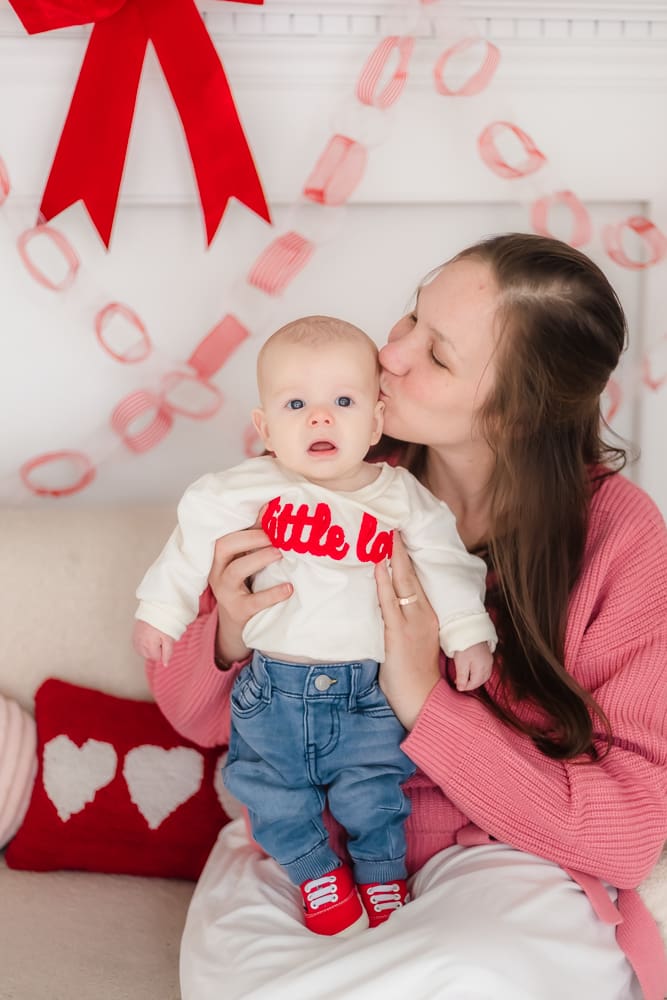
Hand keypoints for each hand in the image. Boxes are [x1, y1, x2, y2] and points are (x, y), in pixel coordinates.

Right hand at [133, 620, 173, 666]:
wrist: (155, 609)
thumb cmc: (163, 623)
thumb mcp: (169, 638)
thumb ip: (168, 652)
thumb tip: (165, 664)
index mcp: (149, 645)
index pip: (156, 658)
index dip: (162, 651)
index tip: (164, 641)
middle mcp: (140, 644)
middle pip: (149, 656)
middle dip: (155, 650)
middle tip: (159, 638)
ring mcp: (135, 640)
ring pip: (143, 652)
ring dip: (149, 647)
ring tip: (153, 636)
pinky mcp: (133, 636)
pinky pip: (138, 646)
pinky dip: (143, 644)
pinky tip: (148, 636)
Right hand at [208, 523, 292, 664]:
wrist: (238, 623)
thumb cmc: (245, 584)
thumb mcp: (246, 559)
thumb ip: (257, 536)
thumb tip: (272, 507)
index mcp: (219, 555)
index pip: (226, 533)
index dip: (247, 522)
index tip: (271, 511)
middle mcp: (217, 571)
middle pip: (223, 546)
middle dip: (250, 537)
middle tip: (275, 536)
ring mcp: (225, 592)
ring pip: (234, 571)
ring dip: (258, 559)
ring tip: (280, 553)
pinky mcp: (238, 611)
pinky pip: (253, 601)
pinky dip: (272, 593)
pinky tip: (289, 588)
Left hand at [374, 532, 440, 729]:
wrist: (421, 697)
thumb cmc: (413, 672)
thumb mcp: (411, 640)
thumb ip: (402, 620)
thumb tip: (384, 601)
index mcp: (428, 615)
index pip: (417, 580)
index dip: (407, 559)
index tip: (398, 538)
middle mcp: (424, 614)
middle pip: (412, 575)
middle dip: (401, 550)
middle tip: (391, 526)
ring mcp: (413, 622)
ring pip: (403, 583)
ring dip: (393, 559)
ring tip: (384, 536)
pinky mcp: (399, 633)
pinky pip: (390, 602)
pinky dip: (384, 582)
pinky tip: (379, 566)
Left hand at [452, 641, 492, 691]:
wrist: (470, 630)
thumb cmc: (465, 646)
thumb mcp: (460, 663)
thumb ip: (462, 677)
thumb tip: (461, 688)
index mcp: (481, 669)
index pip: (475, 683)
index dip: (466, 687)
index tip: (457, 686)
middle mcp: (488, 665)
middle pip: (481, 680)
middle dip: (471, 684)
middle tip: (461, 683)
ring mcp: (489, 660)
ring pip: (484, 675)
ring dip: (476, 679)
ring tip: (465, 677)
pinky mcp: (488, 655)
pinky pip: (485, 669)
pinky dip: (479, 673)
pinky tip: (472, 670)